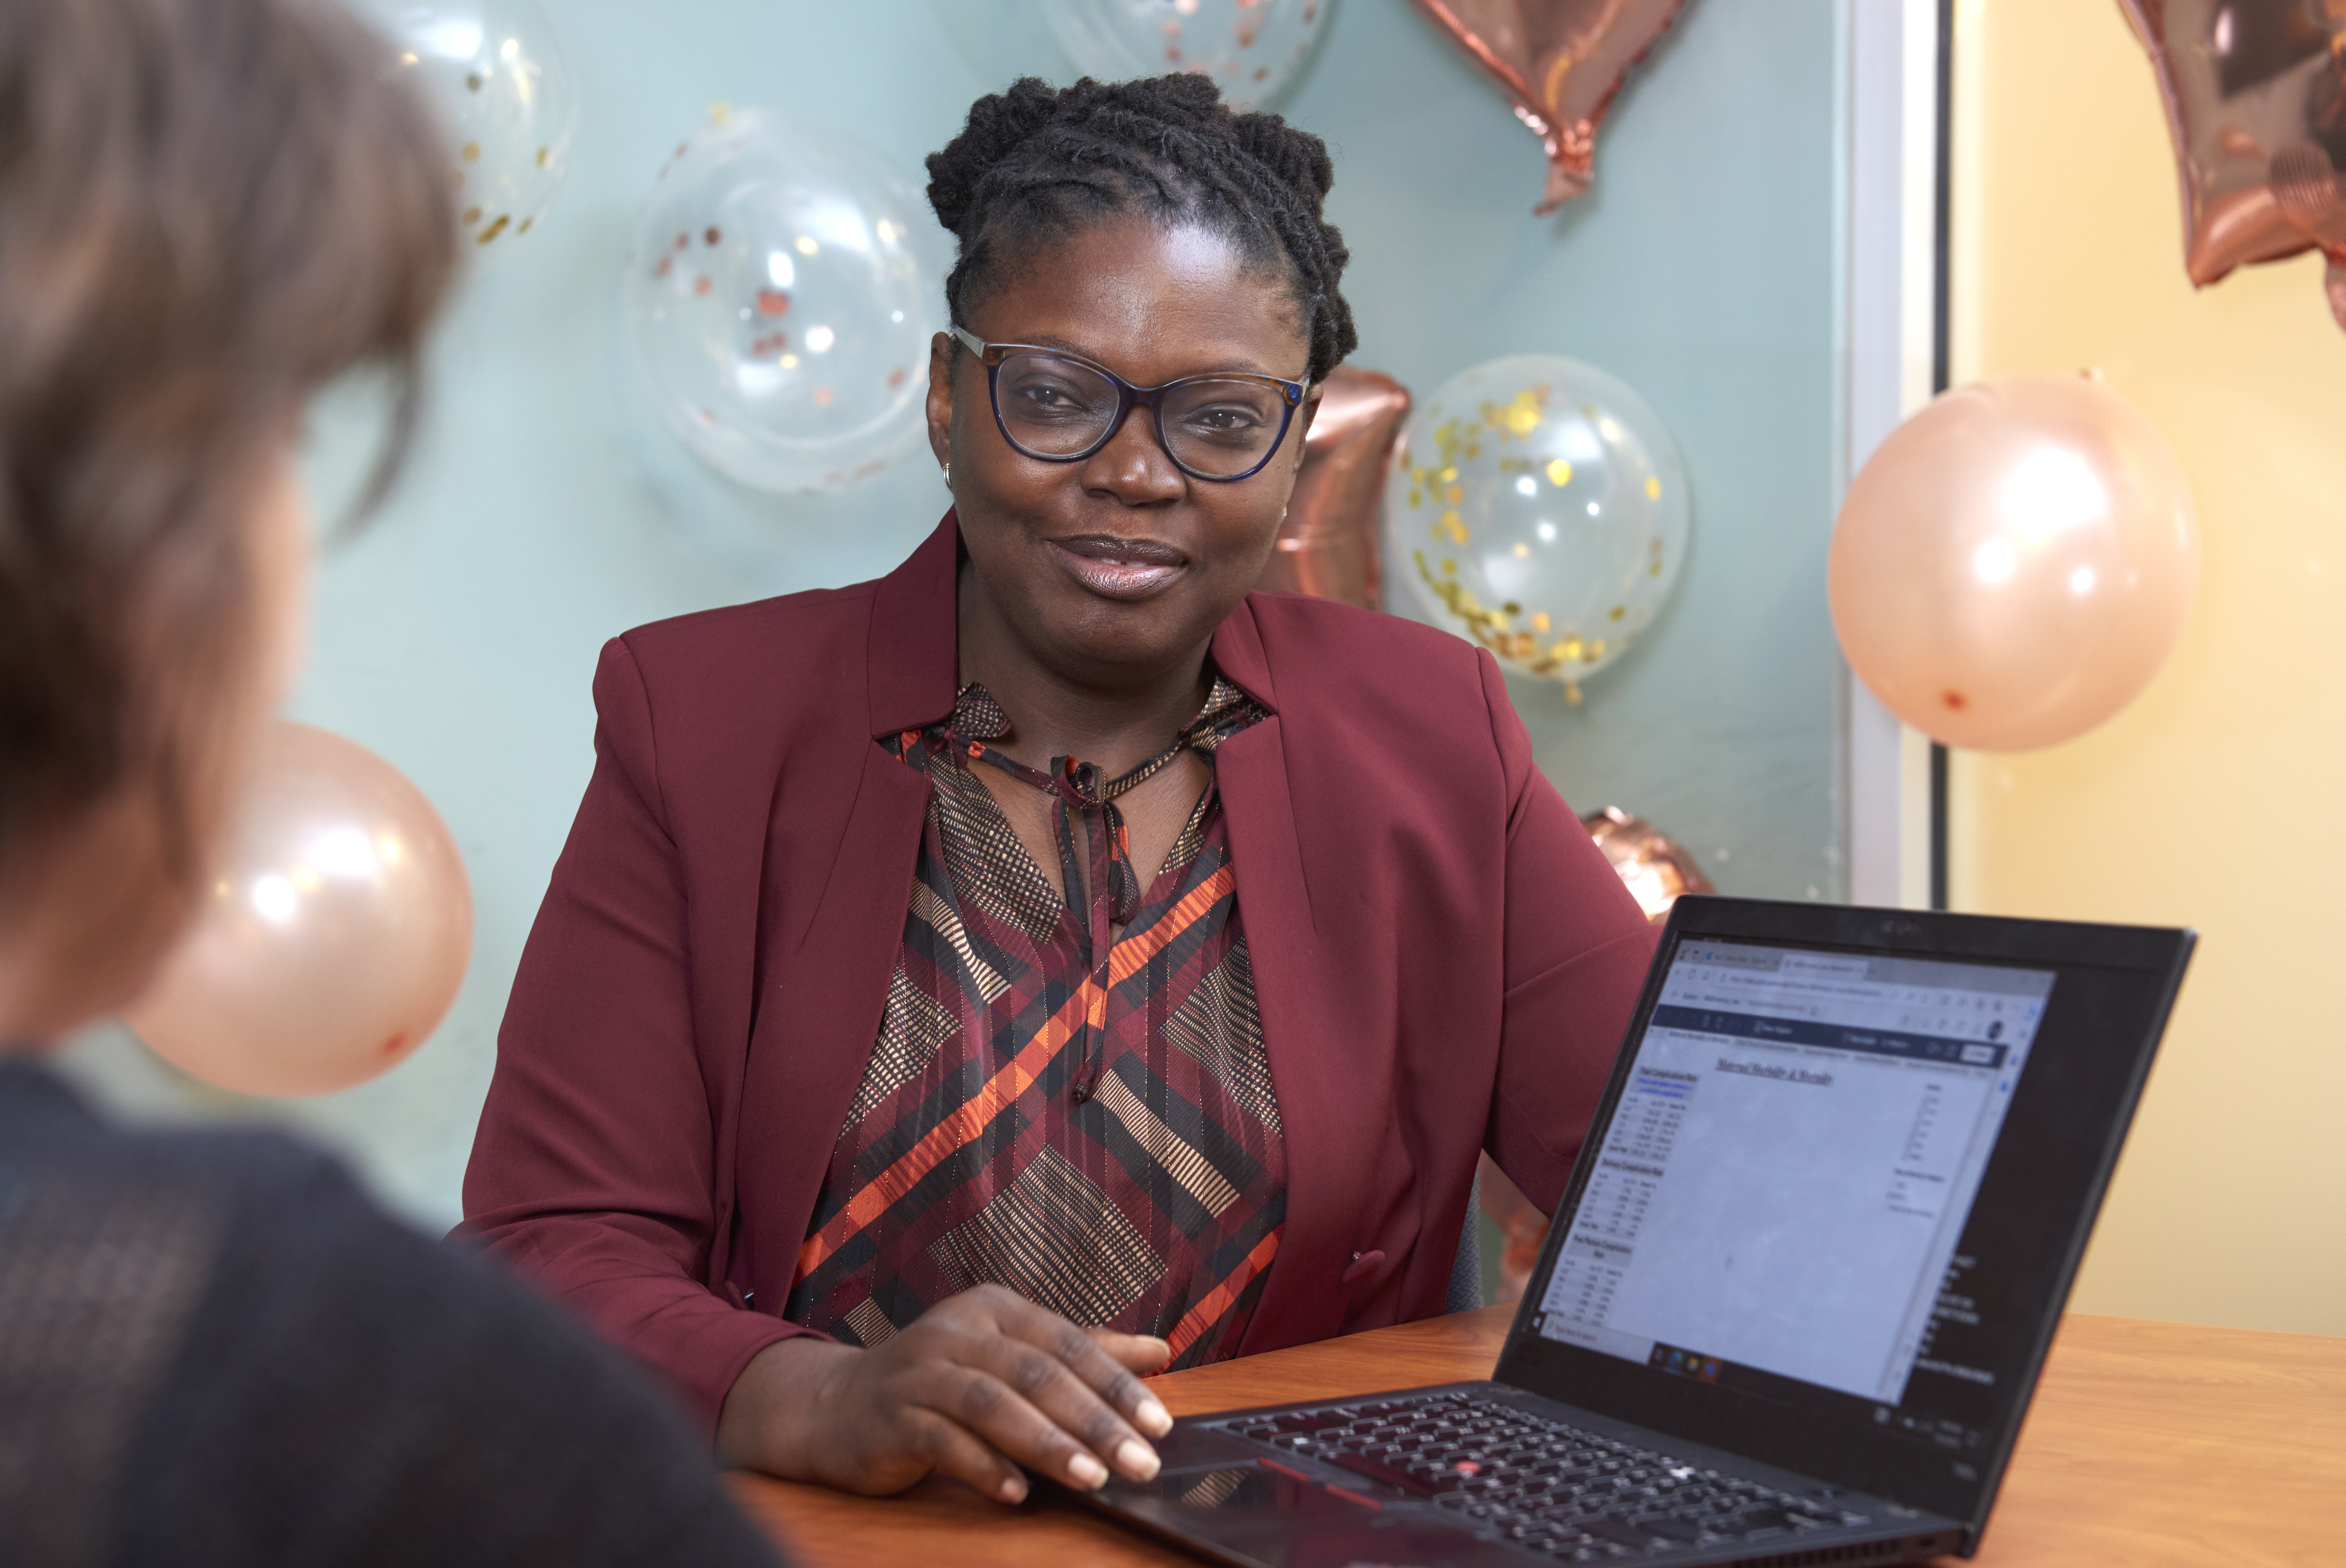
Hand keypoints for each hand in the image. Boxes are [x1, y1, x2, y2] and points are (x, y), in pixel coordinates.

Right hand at [716, 1284, 1174, 1502]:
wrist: (836, 1405)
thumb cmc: (939, 1380)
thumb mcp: (1008, 1354)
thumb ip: (1081, 1352)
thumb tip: (1159, 1351)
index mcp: (993, 1310)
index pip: (1068, 1342)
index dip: (1117, 1382)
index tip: (1159, 1423)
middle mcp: (957, 1332)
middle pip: (1037, 1373)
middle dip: (1095, 1420)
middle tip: (1141, 1461)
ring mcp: (920, 1372)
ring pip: (993, 1404)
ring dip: (1048, 1443)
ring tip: (1093, 1477)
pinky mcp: (892, 1416)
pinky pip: (944, 1441)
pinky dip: (984, 1467)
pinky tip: (1019, 1493)